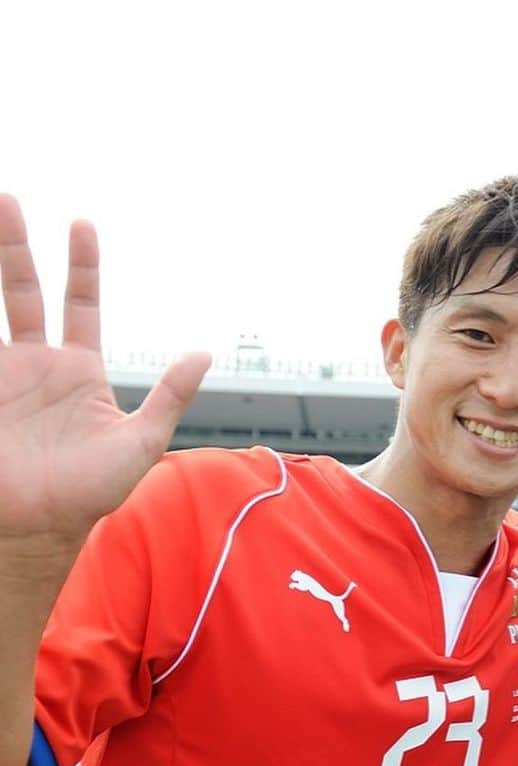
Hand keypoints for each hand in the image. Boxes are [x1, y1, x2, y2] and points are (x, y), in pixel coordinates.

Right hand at [0, 195, 208, 550]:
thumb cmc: (92, 491)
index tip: (82, 223)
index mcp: (79, 371)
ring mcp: (0, 376)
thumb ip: (170, 396)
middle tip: (8, 200)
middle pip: (22, 291)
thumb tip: (206, 355)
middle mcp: (36, 365)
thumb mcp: (142, 442)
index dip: (83, 266)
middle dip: (13, 246)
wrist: (40, 524)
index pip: (81, 305)